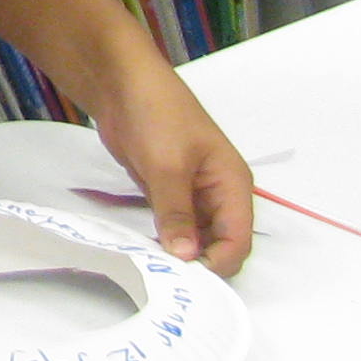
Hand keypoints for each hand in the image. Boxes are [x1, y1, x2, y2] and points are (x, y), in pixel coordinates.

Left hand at [90, 72, 255, 272]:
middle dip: (199, 263)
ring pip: (196, 240)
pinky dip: (164, 240)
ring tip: (152, 267)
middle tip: (165, 275)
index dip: (217, 263)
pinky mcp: (167, 193)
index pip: (238, 240)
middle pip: (220, 245)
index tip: (184, 277)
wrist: (121, 84)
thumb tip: (185, 256)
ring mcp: (192, 195)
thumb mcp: (168, 165)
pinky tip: (145, 251)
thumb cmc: (156, 114)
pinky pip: (174, 227)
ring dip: (179, 254)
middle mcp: (218, 195)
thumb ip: (176, 212)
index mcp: (232, 185)